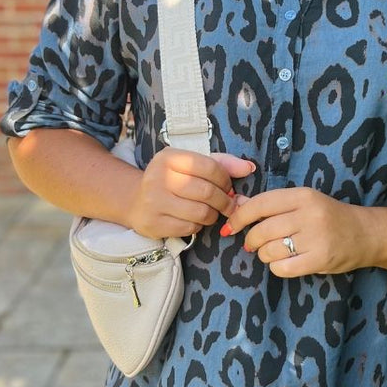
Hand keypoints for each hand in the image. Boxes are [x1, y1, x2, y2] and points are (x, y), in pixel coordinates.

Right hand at [125, 149, 254, 238]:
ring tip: (210, 211)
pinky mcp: (154, 223)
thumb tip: (249, 168)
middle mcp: (158, 177)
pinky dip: (198, 226)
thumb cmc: (172, 180)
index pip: (210, 167)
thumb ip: (221, 163)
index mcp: (169, 157)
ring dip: (213, 215)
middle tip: (228, 204)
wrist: (136, 200)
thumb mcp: (191, 165)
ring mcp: (154, 201)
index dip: (226, 180)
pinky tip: (193, 219)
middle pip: (207, 192)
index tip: (228, 186)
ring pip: (201, 213)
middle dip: (224, 201)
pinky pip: (190, 228)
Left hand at [221, 187, 371, 276]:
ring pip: (270, 251)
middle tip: (253, 244)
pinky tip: (285, 263)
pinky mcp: (320, 260)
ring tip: (274, 252)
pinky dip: (277, 267)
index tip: (230, 227)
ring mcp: (316, 238)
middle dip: (251, 241)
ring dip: (265, 255)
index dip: (239, 217)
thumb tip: (237, 204)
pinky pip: (282, 268)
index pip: (260, 204)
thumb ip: (272, 204)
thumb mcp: (303, 202)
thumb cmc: (329, 216)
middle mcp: (309, 214)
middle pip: (262, 230)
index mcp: (303, 195)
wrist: (366, 233)